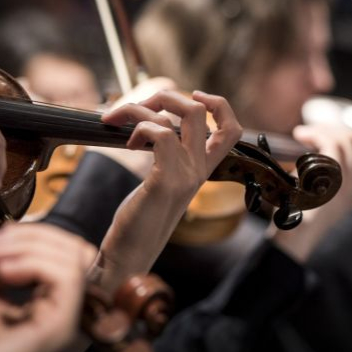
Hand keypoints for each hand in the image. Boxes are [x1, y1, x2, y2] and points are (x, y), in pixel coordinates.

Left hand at [0, 223, 90, 351]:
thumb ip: (8, 269)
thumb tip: (13, 236)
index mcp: (54, 305)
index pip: (71, 255)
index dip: (40, 236)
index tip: (0, 236)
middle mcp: (68, 312)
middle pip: (77, 251)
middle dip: (35, 235)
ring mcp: (67, 321)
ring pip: (73, 260)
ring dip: (30, 246)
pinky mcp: (61, 328)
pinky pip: (67, 279)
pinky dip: (35, 263)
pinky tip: (4, 270)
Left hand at [92, 88, 241, 291]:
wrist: (130, 255)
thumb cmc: (140, 219)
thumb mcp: (161, 182)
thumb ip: (167, 157)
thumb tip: (152, 124)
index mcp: (202, 170)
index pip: (232, 129)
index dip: (218, 104)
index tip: (194, 96)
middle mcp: (199, 170)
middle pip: (200, 110)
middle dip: (165, 96)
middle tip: (138, 108)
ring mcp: (185, 175)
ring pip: (179, 116)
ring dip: (140, 108)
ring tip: (118, 121)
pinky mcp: (166, 181)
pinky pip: (161, 134)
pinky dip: (139, 127)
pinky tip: (128, 144)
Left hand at [274, 124, 351, 260]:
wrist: (293, 242)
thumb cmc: (297, 223)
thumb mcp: (319, 200)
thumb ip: (325, 181)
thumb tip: (315, 152)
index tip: (338, 135)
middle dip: (339, 130)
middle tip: (316, 131)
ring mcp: (345, 184)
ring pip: (348, 142)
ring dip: (326, 130)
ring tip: (306, 133)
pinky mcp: (331, 180)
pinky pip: (332, 146)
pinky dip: (317, 134)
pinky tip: (302, 135)